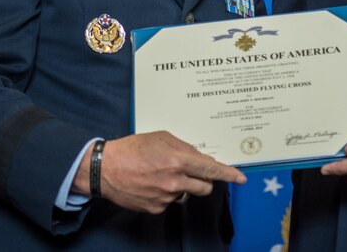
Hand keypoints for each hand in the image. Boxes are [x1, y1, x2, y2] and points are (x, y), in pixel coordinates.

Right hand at [74, 131, 245, 213]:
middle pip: (204, 186)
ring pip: (186, 192)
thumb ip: (185, 147)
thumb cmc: (132, 149)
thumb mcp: (161, 137)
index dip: (228, 174)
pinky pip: (170, 201)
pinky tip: (151, 183)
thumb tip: (200, 158)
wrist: (106, 170)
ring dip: (181, 184)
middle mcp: (174, 181)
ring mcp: (165, 198)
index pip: (210, 169)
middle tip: (190, 170)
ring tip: (160, 173)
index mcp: (177, 160)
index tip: (240, 178)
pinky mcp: (156, 209)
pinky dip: (166, 193)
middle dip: (203, 180)